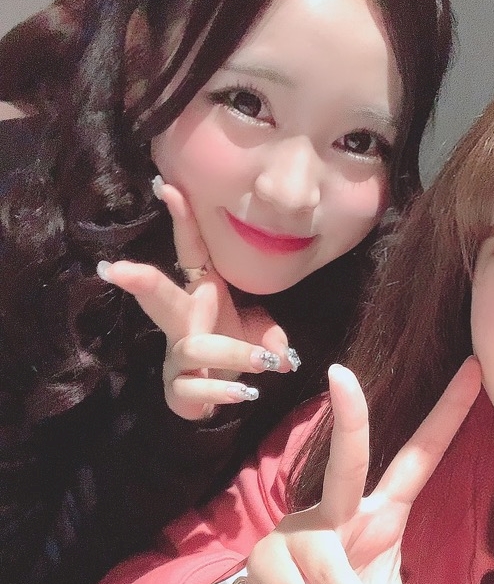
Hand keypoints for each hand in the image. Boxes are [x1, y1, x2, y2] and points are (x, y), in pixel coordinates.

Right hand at [97, 177, 297, 420]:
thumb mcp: (260, 335)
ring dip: (233, 350)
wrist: (216, 396)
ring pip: (195, 347)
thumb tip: (285, 354)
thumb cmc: (232, 351)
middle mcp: (184, 322)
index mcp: (201, 295)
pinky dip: (223, 390)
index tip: (168, 187)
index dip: (181, 221)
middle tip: (117, 270)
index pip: (191, 253)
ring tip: (265, 360)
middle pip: (160, 297)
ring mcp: (177, 356)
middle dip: (143, 282)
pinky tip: (244, 393)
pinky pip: (196, 387)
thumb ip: (273, 336)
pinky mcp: (178, 388)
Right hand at [242, 357, 481, 583]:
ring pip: (334, 570)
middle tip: (341, 375)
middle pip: (345, 462)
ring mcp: (297, 534)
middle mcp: (337, 511)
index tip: (474, 366)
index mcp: (380, 510)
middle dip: (348, 421)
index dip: (448, 415)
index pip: (419, 457)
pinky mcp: (267, 564)